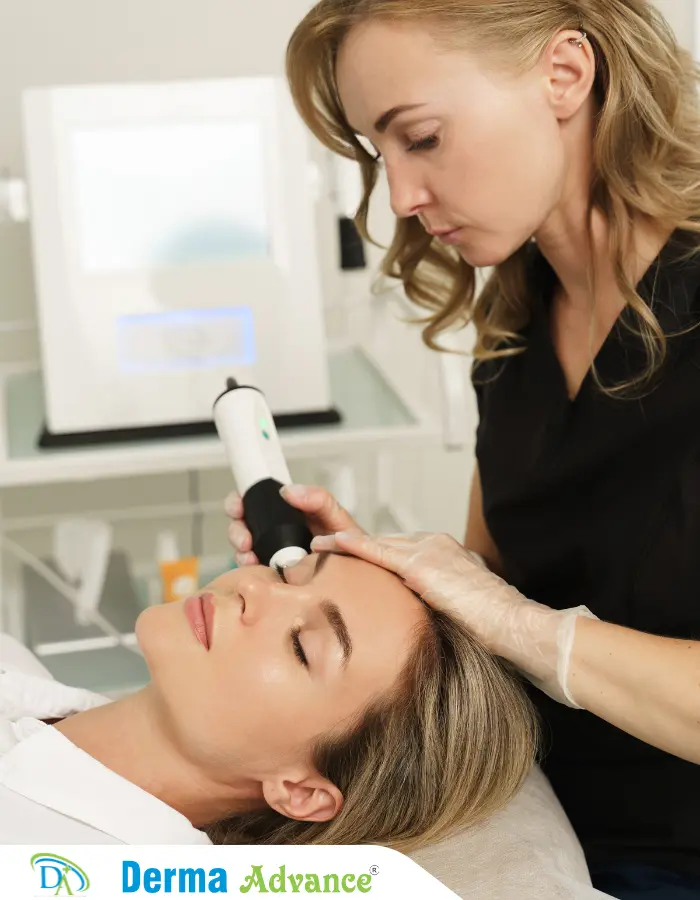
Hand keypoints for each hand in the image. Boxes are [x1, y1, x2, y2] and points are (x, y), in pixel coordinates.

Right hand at [225, 485, 362, 566]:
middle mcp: (275, 531)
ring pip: (243, 549)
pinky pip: (254, 571)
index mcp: (287, 512)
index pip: (254, 500)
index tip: (238, 508)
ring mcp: (273, 553)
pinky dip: (250, 569)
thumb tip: (287, 490)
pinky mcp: (274, 573)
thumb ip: (319, 500)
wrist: (360, 578)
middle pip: (242, 524)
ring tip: (251, 559)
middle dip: (236, 530)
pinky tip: (258, 570)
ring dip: (240, 552)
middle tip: (245, 541)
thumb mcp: (337, 517)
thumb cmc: (351, 545)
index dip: (239, 501)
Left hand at [310, 530, 596, 708]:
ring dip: (338, 538)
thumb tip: (410, 630)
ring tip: (311, 536)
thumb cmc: (495, 631)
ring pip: (374, 543)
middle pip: (380, 541)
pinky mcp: (423, 566)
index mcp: (442, 557)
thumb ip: (431, 612)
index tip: (341, 554)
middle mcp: (434, 546)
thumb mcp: (456, 616)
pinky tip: (325, 544)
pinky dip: (349, 547)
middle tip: (313, 531)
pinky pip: (377, 552)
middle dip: (345, 537)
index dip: (365, 553)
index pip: (394, 550)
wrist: (517, 629)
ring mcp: (428, 552)